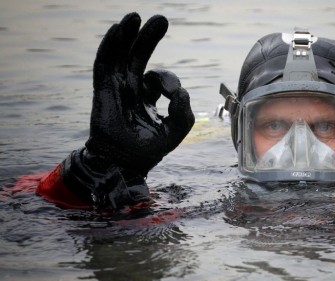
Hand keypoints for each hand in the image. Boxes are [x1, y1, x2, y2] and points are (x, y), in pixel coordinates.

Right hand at [85, 13, 194, 175]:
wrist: (124, 163)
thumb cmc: (149, 149)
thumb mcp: (176, 131)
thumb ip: (184, 111)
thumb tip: (179, 91)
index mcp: (147, 97)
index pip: (158, 78)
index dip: (167, 79)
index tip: (171, 91)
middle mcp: (131, 88)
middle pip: (138, 56)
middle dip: (149, 38)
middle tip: (162, 19)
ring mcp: (116, 87)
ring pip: (120, 55)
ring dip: (127, 35)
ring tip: (135, 16)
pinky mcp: (103, 89)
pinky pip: (104, 63)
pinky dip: (110, 46)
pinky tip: (117, 29)